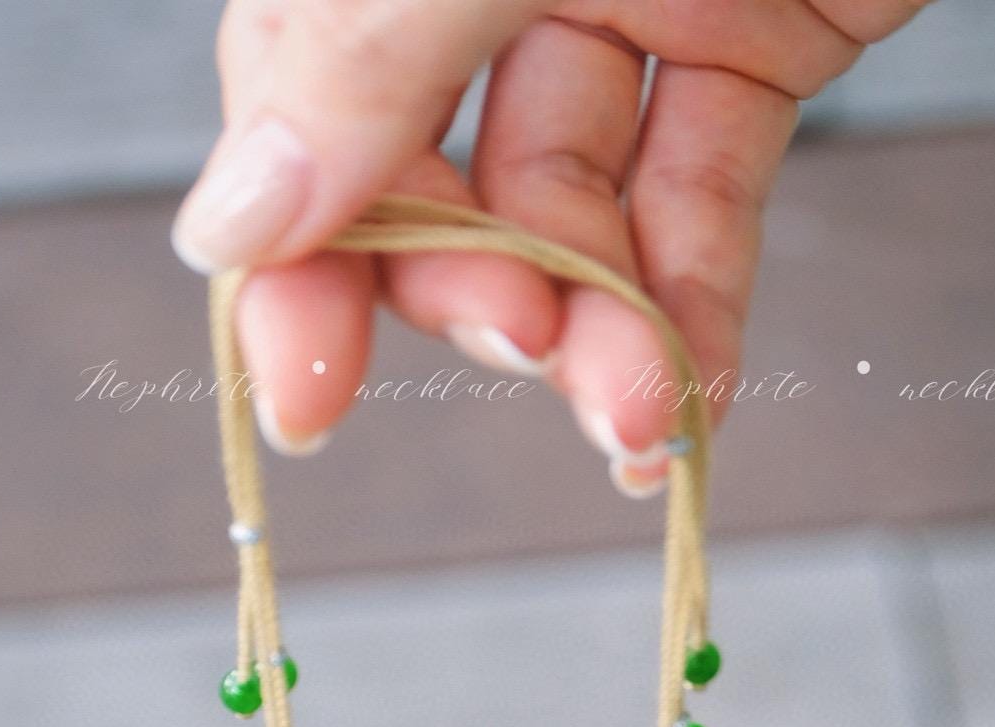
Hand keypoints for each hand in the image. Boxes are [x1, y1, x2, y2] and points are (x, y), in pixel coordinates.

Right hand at [173, 0, 926, 479]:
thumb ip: (368, 46)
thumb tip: (234, 223)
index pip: (303, 97)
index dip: (297, 255)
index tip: (304, 398)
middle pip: (433, 174)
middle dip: (473, 292)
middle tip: (523, 349)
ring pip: (578, 209)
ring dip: (600, 336)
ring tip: (637, 420)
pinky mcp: (759, 34)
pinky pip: (706, 195)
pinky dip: (700, 305)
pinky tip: (697, 401)